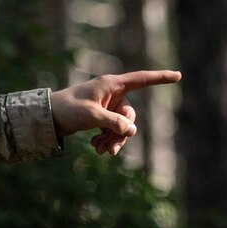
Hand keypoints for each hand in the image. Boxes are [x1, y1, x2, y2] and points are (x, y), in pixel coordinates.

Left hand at [50, 70, 180, 155]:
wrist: (47, 117)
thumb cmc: (67, 109)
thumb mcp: (92, 116)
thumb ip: (113, 123)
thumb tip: (132, 131)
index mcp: (111, 84)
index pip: (141, 79)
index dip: (160, 78)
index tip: (178, 76)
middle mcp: (111, 93)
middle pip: (129, 115)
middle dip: (122, 133)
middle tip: (111, 149)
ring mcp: (106, 106)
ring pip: (121, 126)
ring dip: (113, 139)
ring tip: (101, 151)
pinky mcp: (100, 116)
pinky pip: (111, 129)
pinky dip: (106, 139)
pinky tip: (96, 148)